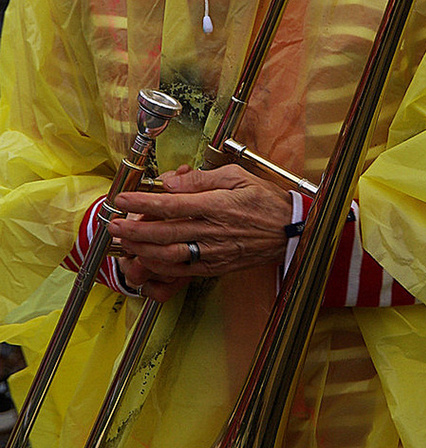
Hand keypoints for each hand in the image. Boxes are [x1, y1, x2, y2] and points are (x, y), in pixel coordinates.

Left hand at [109, 164, 291, 302]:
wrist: (289, 231)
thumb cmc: (264, 200)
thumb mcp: (236, 177)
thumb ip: (201, 180)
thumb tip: (171, 181)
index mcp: (216, 206)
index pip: (171, 205)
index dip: (142, 203)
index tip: (123, 200)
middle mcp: (213, 231)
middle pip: (164, 233)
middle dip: (134, 230)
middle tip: (114, 225)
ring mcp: (214, 252)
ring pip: (170, 255)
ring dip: (143, 250)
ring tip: (125, 243)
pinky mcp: (216, 266)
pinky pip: (183, 270)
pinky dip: (162, 266)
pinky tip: (148, 259)